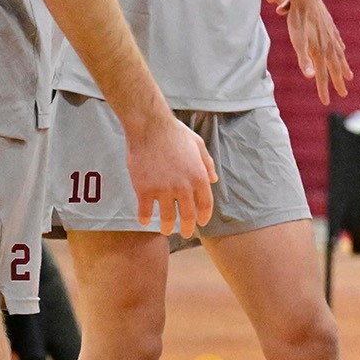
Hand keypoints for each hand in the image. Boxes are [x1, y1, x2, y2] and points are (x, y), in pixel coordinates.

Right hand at [124, 116, 217, 237]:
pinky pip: (145, 211)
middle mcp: (183, 187)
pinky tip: (145, 221)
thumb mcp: (198, 145)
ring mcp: (163, 190)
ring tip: (167, 230)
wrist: (149, 126)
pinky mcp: (144, 190)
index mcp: (198, 176)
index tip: (201, 222)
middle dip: (187, 227)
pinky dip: (145, 218)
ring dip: (167, 227)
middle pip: (188, 215)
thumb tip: (215, 179)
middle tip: (184, 233)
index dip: (204, 216)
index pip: (205, 204)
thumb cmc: (175, 133)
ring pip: (167, 217)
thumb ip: (207, 164)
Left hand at [284, 0, 352, 104]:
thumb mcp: (297, 40)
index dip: (324, 89)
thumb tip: (309, 76)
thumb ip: (304, 59)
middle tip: (344, 94)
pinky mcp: (329, 27)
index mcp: (319, 51)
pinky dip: (341, 50)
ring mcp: (330, 35)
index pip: (321, 75)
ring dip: (343, 67)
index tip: (327, 102)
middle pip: (334, 68)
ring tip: (349, 76)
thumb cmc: (297, 18)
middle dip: (338, 82)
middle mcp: (328, 45)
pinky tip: (342, 50)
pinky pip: (338, 42)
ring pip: (339, 55)